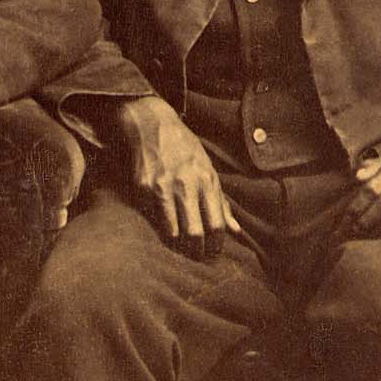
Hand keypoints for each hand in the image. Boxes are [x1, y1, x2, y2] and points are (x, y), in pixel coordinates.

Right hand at [118, 96, 239, 251]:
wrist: (151, 123)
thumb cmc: (183, 147)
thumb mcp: (207, 167)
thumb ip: (221, 201)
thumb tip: (236, 231)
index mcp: (206, 179)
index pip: (217, 225)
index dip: (216, 246)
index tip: (213, 253)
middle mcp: (186, 185)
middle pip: (196, 234)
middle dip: (198, 252)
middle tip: (197, 257)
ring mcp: (164, 187)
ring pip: (174, 233)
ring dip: (178, 246)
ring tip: (181, 248)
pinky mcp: (144, 188)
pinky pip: (154, 221)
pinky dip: (160, 231)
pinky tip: (164, 230)